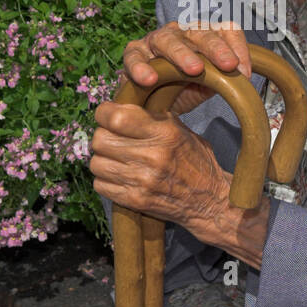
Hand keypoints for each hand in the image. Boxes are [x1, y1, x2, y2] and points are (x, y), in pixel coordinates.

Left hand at [90, 100, 230, 228]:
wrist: (209, 200)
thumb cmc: (195, 161)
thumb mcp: (180, 130)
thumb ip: (151, 118)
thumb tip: (119, 106)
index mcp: (165, 133)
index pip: (116, 118)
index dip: (104, 114)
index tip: (107, 114)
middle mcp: (152, 156)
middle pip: (100, 140)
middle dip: (103, 136)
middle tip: (113, 138)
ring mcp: (142, 181)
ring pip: (96, 163)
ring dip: (103, 159)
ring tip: (117, 158)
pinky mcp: (135, 200)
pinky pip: (100, 185)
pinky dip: (105, 180)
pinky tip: (119, 176)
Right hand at [119, 20, 251, 115]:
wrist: (149, 101)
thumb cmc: (181, 88)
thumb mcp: (206, 86)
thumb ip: (222, 80)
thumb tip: (242, 79)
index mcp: (204, 36)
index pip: (226, 30)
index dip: (238, 47)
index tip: (246, 72)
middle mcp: (181, 32)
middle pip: (200, 33)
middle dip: (216, 48)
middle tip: (229, 65)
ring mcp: (156, 40)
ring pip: (168, 40)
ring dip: (182, 54)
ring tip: (194, 70)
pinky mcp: (134, 53)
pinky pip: (135, 57)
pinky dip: (141, 67)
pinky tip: (149, 79)